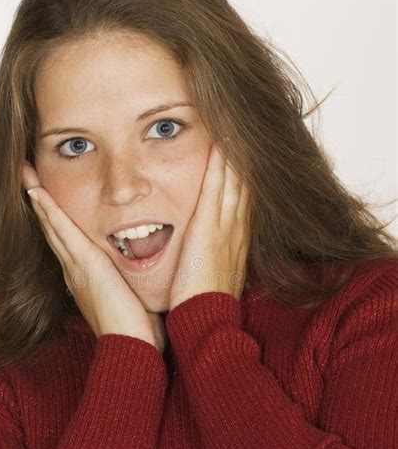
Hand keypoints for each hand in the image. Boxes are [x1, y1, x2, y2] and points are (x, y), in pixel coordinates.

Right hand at [21, 163, 166, 354]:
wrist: (132, 348)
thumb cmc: (137, 330)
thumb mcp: (133, 300)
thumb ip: (133, 285)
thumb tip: (146, 277)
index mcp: (87, 278)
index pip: (69, 242)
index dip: (57, 220)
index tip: (50, 199)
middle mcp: (76, 271)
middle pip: (54, 230)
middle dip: (41, 204)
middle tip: (28, 179)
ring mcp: (77, 267)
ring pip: (53, 226)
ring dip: (39, 200)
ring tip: (26, 177)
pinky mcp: (84, 265)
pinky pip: (61, 231)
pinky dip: (48, 210)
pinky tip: (37, 191)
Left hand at [169, 142, 249, 310]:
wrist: (205, 325)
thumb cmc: (202, 307)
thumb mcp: (210, 279)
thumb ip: (207, 262)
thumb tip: (202, 256)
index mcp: (234, 244)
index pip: (241, 201)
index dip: (243, 175)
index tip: (241, 152)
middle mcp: (236, 232)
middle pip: (244, 185)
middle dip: (244, 157)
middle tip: (245, 126)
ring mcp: (226, 230)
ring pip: (235, 182)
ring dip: (236, 152)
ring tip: (235, 123)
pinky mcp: (210, 231)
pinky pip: (218, 189)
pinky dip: (221, 165)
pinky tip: (221, 142)